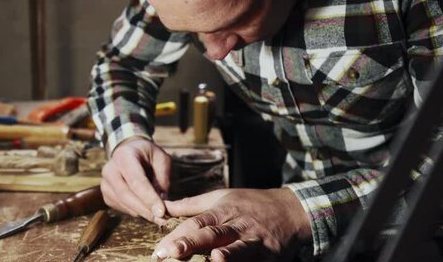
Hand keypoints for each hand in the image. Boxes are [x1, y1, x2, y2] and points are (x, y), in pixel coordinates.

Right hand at [101, 138, 171, 223]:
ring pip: (123, 204)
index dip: (148, 198)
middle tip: (163, 219)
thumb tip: (164, 202)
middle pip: (126, 195)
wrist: (130, 151)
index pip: (136, 180)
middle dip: (145, 210)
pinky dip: (135, 212)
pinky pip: (121, 208)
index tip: (161, 212)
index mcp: (124, 156)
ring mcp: (105, 183)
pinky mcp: (106, 194)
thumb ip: (163, 179)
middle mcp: (110, 169)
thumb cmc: (148, 155)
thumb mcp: (161, 158)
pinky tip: (146, 209)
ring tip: (159, 216)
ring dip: (142, 213)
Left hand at [152, 188, 311, 261]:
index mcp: (222, 211)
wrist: (291, 210)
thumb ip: (192, 205)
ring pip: (238, 249)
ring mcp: (254, 241)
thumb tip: (164, 206)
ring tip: (214, 259)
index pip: (196, 223)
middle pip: (212, 234)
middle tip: (171, 252)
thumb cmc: (251, 204)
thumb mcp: (221, 197)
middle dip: (191, 244)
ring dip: (227, 256)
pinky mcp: (269, 256)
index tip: (160, 248)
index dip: (177, 234)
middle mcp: (237, 226)